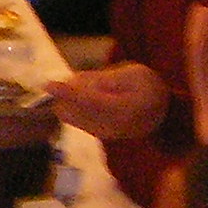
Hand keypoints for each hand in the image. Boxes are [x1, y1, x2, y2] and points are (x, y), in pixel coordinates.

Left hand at [47, 60, 168, 142]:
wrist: (158, 112)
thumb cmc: (146, 87)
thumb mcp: (134, 73)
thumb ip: (106, 79)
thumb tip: (76, 83)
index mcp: (127, 110)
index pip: (92, 102)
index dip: (69, 93)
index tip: (49, 84)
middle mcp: (111, 127)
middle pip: (74, 110)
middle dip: (71, 91)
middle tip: (92, 80)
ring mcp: (100, 133)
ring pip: (68, 113)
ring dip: (71, 96)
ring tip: (98, 88)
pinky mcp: (92, 133)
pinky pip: (70, 116)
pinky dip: (72, 102)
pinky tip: (92, 95)